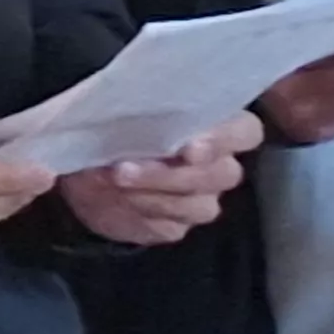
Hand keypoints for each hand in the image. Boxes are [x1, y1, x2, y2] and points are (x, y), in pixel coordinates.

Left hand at [58, 114, 258, 246]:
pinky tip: (115, 198)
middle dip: (173, 173)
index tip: (189, 147)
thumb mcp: (120, 106)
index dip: (224, 140)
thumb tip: (124, 115)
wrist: (88, 171)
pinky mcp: (176, 226)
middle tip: (126, 168)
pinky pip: (170, 227)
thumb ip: (136, 106)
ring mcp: (201, 200)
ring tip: (112, 179)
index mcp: (218, 126)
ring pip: (198, 206)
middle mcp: (219, 166)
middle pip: (222, 174)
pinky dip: (139, 212)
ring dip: (152, 193)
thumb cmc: (115, 127)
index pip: (245, 132)